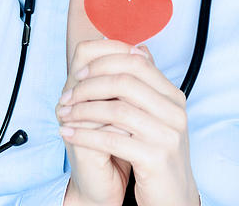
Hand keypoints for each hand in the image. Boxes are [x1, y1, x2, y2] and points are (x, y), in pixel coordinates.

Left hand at [58, 43, 200, 205]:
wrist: (173, 198)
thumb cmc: (157, 155)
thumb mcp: (156, 116)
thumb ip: (146, 85)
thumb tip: (137, 48)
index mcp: (174, 97)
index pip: (137, 62)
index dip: (103, 63)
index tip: (79, 73)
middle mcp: (175, 112)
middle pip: (125, 82)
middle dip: (89, 85)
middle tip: (67, 95)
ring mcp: (168, 135)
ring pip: (116, 110)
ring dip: (82, 110)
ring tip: (64, 115)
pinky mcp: (155, 158)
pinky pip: (112, 140)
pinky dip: (85, 135)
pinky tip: (69, 134)